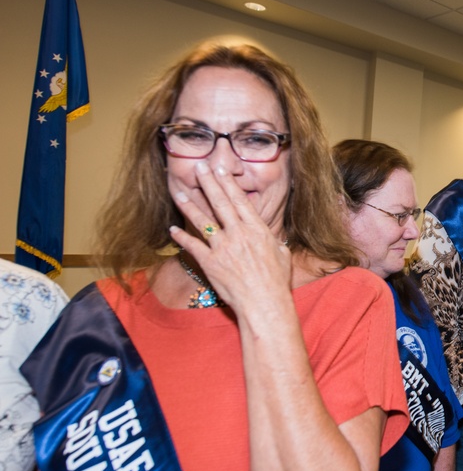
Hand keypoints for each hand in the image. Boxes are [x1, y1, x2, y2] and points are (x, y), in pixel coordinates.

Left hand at [169, 161, 291, 312]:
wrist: (264, 302)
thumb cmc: (276, 281)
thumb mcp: (282, 254)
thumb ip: (274, 241)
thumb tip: (274, 238)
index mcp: (257, 230)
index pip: (239, 200)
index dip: (228, 183)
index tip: (220, 170)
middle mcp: (238, 234)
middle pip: (220, 203)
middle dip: (208, 183)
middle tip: (199, 168)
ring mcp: (223, 248)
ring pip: (203, 221)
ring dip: (189, 205)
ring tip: (179, 192)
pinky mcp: (210, 263)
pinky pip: (192, 246)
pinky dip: (181, 237)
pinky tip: (173, 229)